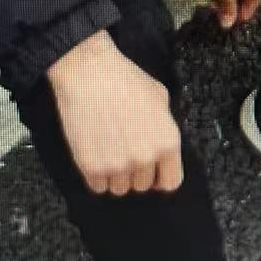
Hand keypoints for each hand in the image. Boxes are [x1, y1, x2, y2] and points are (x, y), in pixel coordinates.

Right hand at [47, 30, 182, 195]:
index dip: (161, 176)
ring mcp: (118, 166)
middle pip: (143, 185)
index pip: (171, 181)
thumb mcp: (159, 97)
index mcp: (168, 142)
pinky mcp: (92, 168)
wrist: (89, 72)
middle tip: (124, 148)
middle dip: (135, 171)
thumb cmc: (125, 79)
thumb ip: (164, 127)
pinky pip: (98, 186)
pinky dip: (96, 175)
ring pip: (119, 188)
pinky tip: (95, 152)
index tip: (153, 171)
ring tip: (108, 148)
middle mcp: (146, 159)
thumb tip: (160, 147)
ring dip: (115, 174)